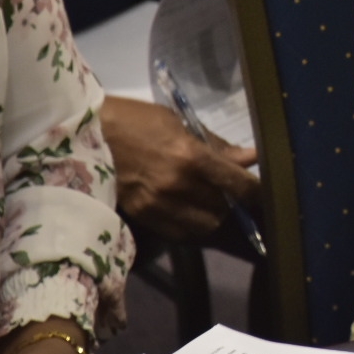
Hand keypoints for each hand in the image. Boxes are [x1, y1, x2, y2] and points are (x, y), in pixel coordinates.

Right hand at [100, 96, 258, 240]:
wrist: (83, 133)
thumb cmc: (136, 120)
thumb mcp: (180, 124)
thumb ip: (216, 146)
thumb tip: (249, 158)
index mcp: (191, 158)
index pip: (238, 185)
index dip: (258, 195)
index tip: (270, 197)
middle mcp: (177, 187)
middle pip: (223, 212)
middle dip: (239, 210)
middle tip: (248, 205)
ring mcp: (157, 206)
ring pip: (203, 229)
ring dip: (218, 223)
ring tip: (226, 213)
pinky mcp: (141, 217)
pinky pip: (178, 233)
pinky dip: (194, 229)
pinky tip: (200, 218)